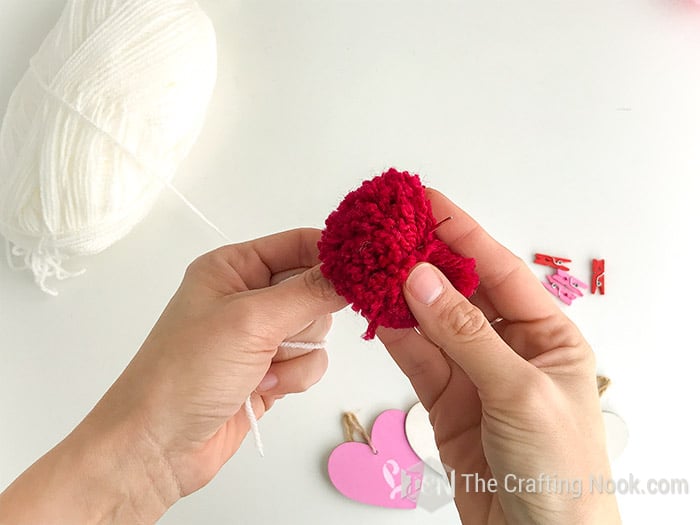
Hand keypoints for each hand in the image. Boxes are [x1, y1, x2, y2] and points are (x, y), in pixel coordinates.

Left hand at [0, 228, 346, 523]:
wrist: (158, 447)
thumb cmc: (189, 371)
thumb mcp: (251, 320)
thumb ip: (310, 291)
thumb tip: (356, 267)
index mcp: (233, 267)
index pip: (298, 245)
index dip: (333, 255)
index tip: (367, 267)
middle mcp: (248, 296)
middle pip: (314, 290)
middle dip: (304, 319)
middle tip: (280, 335)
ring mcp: (260, 337)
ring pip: (316, 331)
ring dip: (296, 354)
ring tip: (262, 368)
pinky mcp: (270, 371)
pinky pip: (310, 363)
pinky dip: (293, 378)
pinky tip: (262, 389)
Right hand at [378, 191, 620, 523]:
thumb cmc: (562, 473)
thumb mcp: (520, 392)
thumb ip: (467, 335)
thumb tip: (423, 281)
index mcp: (548, 335)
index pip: (499, 269)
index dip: (461, 231)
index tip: (425, 202)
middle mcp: (510, 348)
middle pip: (459, 290)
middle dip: (424, 259)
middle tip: (386, 230)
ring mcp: (475, 375)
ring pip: (431, 322)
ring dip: (400, 296)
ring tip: (369, 266)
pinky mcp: (446, 402)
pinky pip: (417, 358)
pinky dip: (394, 336)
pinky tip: (374, 313)